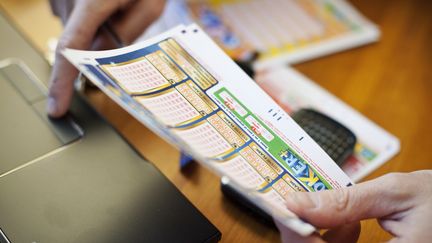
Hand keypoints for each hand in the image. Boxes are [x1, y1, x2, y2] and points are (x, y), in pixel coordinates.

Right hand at [47, 0, 164, 116]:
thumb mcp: (150, 5)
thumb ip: (128, 35)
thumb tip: (104, 59)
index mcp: (91, 1)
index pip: (71, 50)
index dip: (62, 82)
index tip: (57, 107)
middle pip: (75, 43)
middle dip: (95, 49)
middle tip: (119, 26)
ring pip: (73, 30)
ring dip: (94, 31)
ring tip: (115, 6)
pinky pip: (70, 16)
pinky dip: (87, 19)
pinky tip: (103, 2)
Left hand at [276, 170, 431, 241]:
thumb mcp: (396, 194)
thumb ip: (346, 202)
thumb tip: (298, 202)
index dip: (297, 236)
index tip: (285, 209)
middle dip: (307, 234)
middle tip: (305, 206)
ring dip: (321, 237)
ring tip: (344, 214)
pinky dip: (336, 241)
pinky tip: (350, 223)